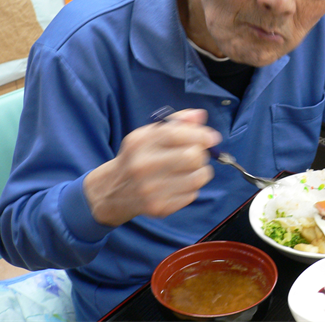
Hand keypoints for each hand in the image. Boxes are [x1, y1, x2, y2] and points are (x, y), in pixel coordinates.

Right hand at [83, 109, 219, 226]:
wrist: (112, 191)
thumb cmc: (137, 157)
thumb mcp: (149, 134)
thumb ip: (176, 122)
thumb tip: (200, 115)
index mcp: (140, 143)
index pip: (177, 135)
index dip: (201, 135)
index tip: (212, 138)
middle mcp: (143, 166)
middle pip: (192, 157)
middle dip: (201, 154)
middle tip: (197, 154)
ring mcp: (151, 189)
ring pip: (198, 177)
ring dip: (201, 171)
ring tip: (191, 169)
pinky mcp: (159, 208)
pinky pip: (192, 194)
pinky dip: (192, 187)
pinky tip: (180, 183)